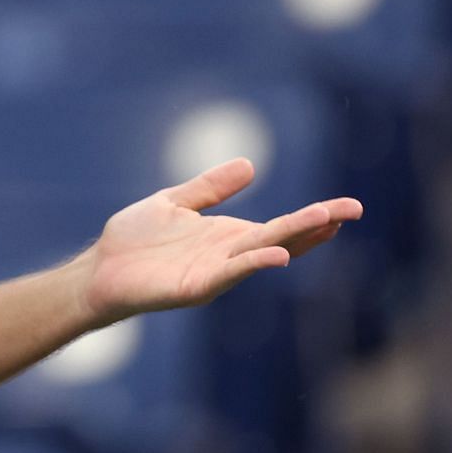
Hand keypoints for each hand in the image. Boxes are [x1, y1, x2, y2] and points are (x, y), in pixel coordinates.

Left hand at [76, 157, 363, 326]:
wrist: (99, 269)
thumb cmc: (134, 240)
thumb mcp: (175, 202)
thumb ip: (211, 188)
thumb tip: (250, 164)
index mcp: (229, 237)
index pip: (281, 228)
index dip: (314, 218)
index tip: (348, 207)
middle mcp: (229, 256)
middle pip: (281, 239)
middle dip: (316, 225)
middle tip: (352, 209)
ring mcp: (215, 274)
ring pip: (261, 254)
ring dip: (292, 239)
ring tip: (324, 221)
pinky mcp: (194, 288)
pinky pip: (228, 274)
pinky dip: (252, 264)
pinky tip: (275, 255)